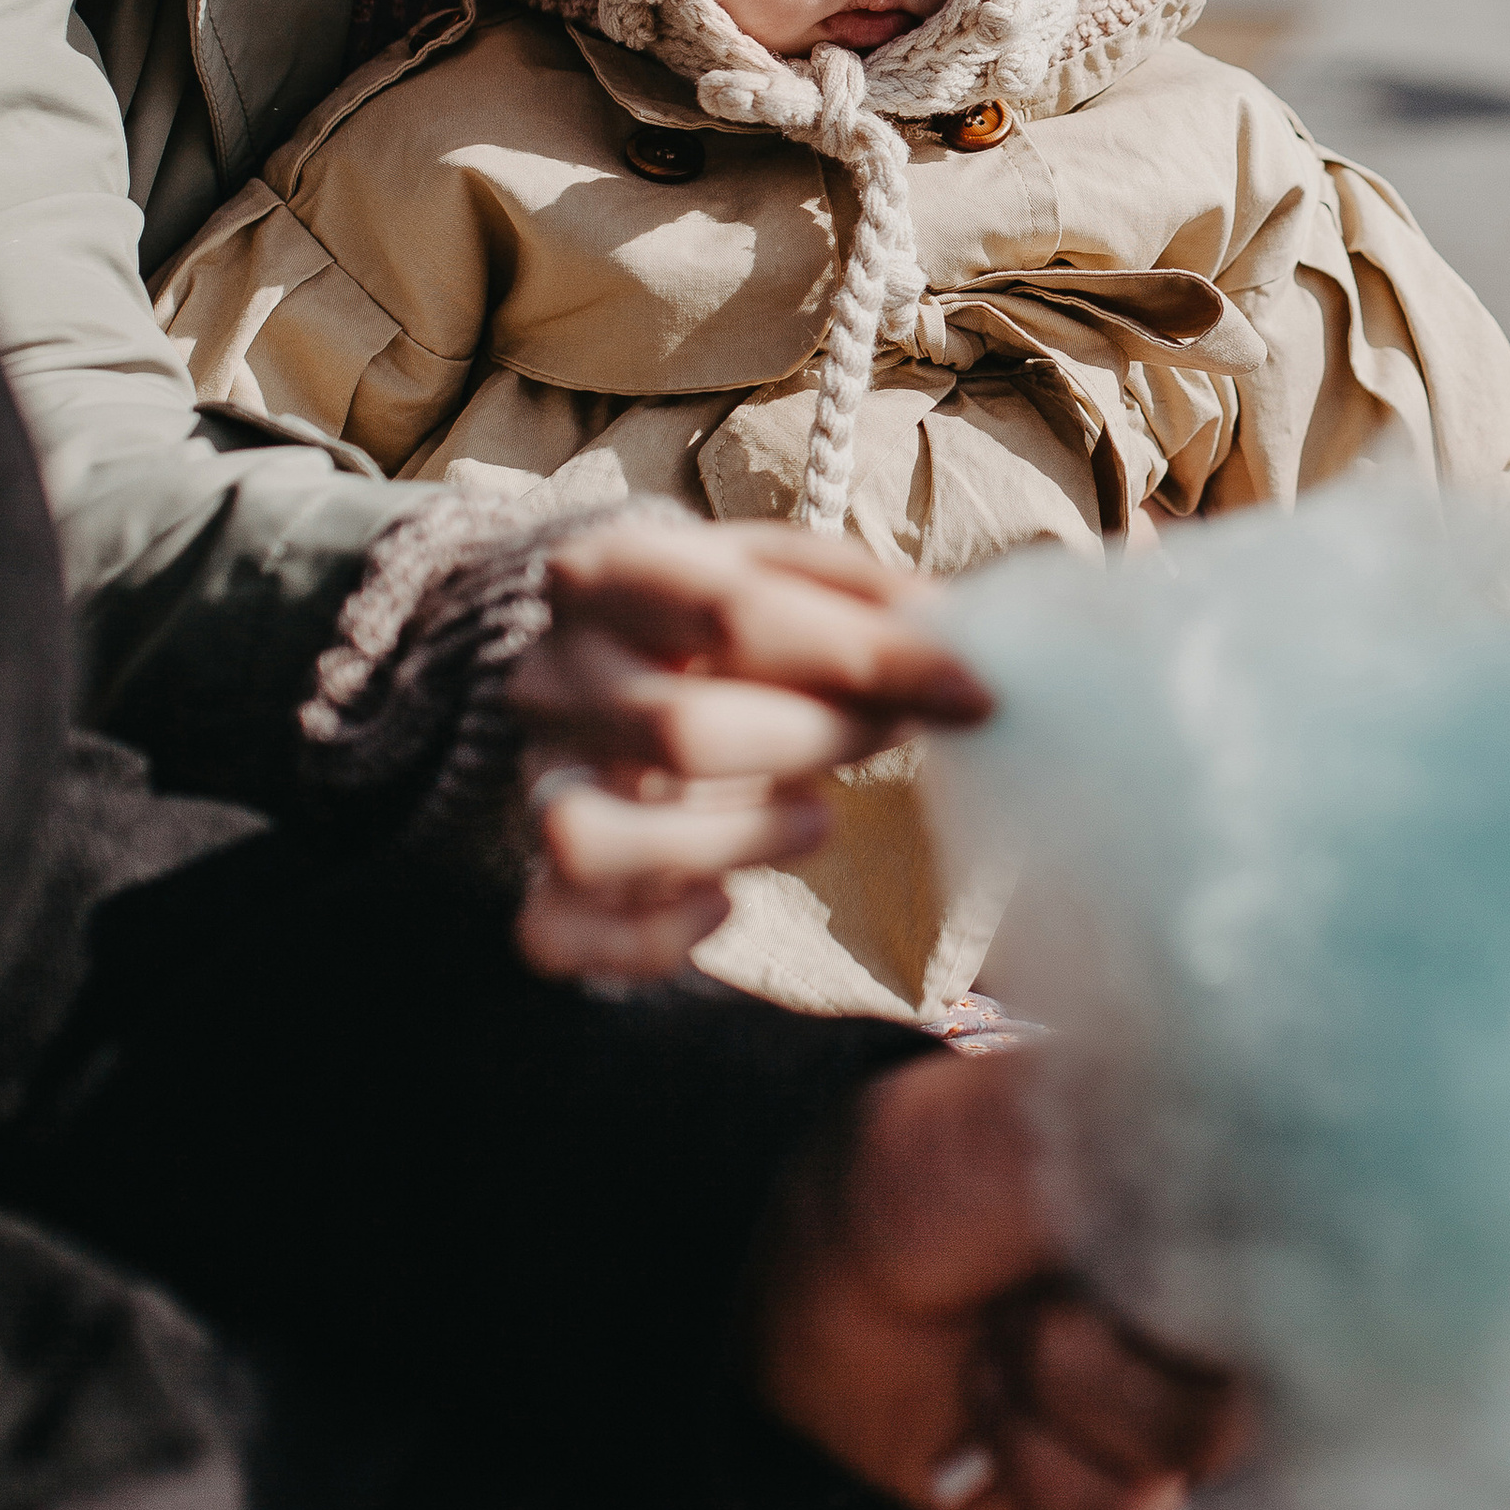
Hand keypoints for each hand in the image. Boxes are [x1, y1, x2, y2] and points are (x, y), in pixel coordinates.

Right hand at [509, 511, 989, 981]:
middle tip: (888, 734)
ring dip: (730, 842)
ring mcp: (537, 781)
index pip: (735, 612)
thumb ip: (859, 594)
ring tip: (814, 815)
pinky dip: (652, 938)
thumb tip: (949, 636)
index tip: (972, 689)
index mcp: (607, 574)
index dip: (870, 656)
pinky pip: (562, 936)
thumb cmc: (717, 618)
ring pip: (593, 837)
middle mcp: (552, 677)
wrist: (608, 657)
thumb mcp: (778, 571)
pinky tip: (723, 902)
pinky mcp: (541, 875)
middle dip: (819, 740)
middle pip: (681, 730)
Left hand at [753, 1048, 1245, 1509]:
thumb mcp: (1041, 1120)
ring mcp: (1170, 1411)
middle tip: (1034, 1296)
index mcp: (1231, 1208)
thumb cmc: (934, 1166)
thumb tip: (1277, 1145)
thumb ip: (1166, 1141)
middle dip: (1118, 1342)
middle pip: (1260, 1376)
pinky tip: (985, 1406)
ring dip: (1060, 1394)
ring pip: (1189, 1453)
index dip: (1237, 1279)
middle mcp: (1221, 1316)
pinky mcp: (1111, 1498)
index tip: (1133, 1255)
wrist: (816, 1271)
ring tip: (996, 1337)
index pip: (1322, 1272)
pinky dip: (1034, 1464)